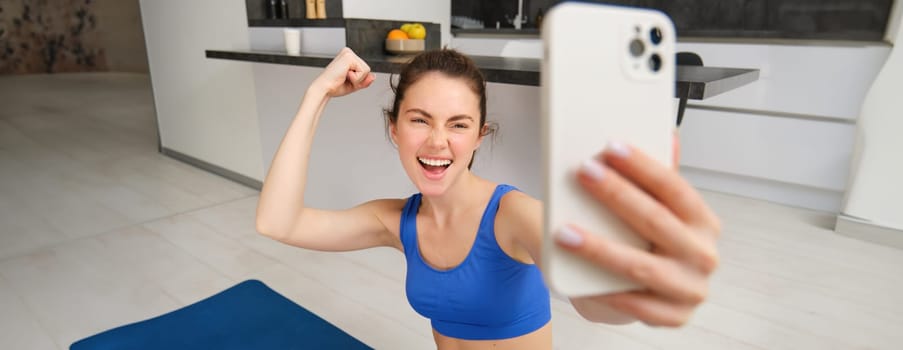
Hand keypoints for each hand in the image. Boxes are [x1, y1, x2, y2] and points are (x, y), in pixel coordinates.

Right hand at [312, 47, 374, 96]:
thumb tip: (374, 76)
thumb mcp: (354, 84)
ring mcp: (348, 53)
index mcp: (348, 57)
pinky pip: (363, 71)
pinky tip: (344, 75)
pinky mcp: (349, 57)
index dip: (358, 79)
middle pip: (367, 69)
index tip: (345, 79)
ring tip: (344, 76)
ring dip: (357, 79)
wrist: (324, 88)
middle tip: (344, 79)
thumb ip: (365, 80)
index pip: (365, 69)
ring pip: (366, 70)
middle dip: (359, 79)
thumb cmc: (335, 86)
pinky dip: (355, 78)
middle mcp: (348, 52)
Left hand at [557, 138, 720, 326]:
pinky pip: (635, 303)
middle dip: (617, 195)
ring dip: (599, 247)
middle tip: (584, 173)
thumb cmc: (647, 243)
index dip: (643, 166)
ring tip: (564, 231)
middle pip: (656, 221)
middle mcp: (703, 255)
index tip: (610, 148)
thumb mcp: (657, 209)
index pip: (675, 188)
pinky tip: (580, 278)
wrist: (644, 292)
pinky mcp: (672, 317)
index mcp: (702, 222)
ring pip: (640, 266)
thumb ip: (659, 178)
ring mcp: (690, 289)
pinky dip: (606, 289)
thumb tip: (667, 134)